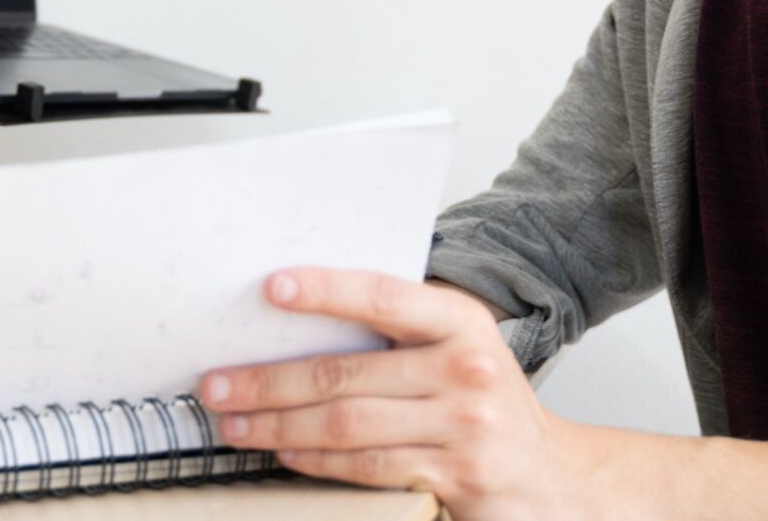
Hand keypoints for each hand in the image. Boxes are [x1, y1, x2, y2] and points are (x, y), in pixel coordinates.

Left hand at [199, 267, 589, 519]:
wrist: (550, 478)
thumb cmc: (484, 406)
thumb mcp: (455, 353)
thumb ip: (396, 335)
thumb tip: (295, 322)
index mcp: (462, 323)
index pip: (384, 296)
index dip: (326, 290)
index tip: (272, 288)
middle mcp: (467, 367)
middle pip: (345, 372)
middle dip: (268, 380)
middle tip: (218, 383)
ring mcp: (464, 424)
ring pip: (347, 424)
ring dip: (278, 425)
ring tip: (235, 422)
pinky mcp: (455, 473)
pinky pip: (366, 465)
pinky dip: (315, 459)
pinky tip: (284, 451)